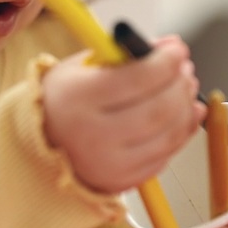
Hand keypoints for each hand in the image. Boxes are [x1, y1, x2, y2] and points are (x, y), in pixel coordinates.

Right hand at [40, 35, 203, 193]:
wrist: (42, 142)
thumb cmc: (65, 99)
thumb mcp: (82, 67)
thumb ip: (125, 53)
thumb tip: (170, 46)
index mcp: (77, 99)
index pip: (136, 79)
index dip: (165, 62)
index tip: (177, 50)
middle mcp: (91, 135)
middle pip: (157, 109)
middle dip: (179, 84)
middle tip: (184, 69)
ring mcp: (108, 163)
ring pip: (167, 134)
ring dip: (186, 106)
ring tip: (185, 88)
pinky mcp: (122, 180)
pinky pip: (165, 155)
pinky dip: (182, 131)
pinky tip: (185, 113)